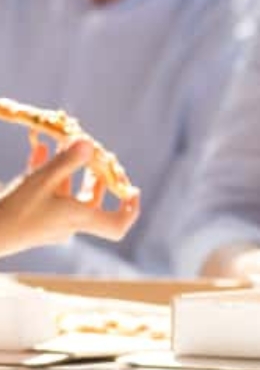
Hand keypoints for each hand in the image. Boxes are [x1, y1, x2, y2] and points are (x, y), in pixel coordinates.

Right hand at [0, 140, 139, 257]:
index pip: (117, 226)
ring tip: (64, 144)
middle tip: (97, 157)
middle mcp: (69, 224)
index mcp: (79, 219)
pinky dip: (47, 174)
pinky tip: (39, 149)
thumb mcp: (43, 181)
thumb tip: (89, 144)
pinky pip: (48, 195)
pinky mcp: (34, 220)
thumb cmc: (16, 210)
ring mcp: (51, 224)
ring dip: (68, 170)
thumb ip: (67, 162)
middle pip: (92, 202)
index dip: (130, 210)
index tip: (133, 191)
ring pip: (68, 195)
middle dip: (96, 177)